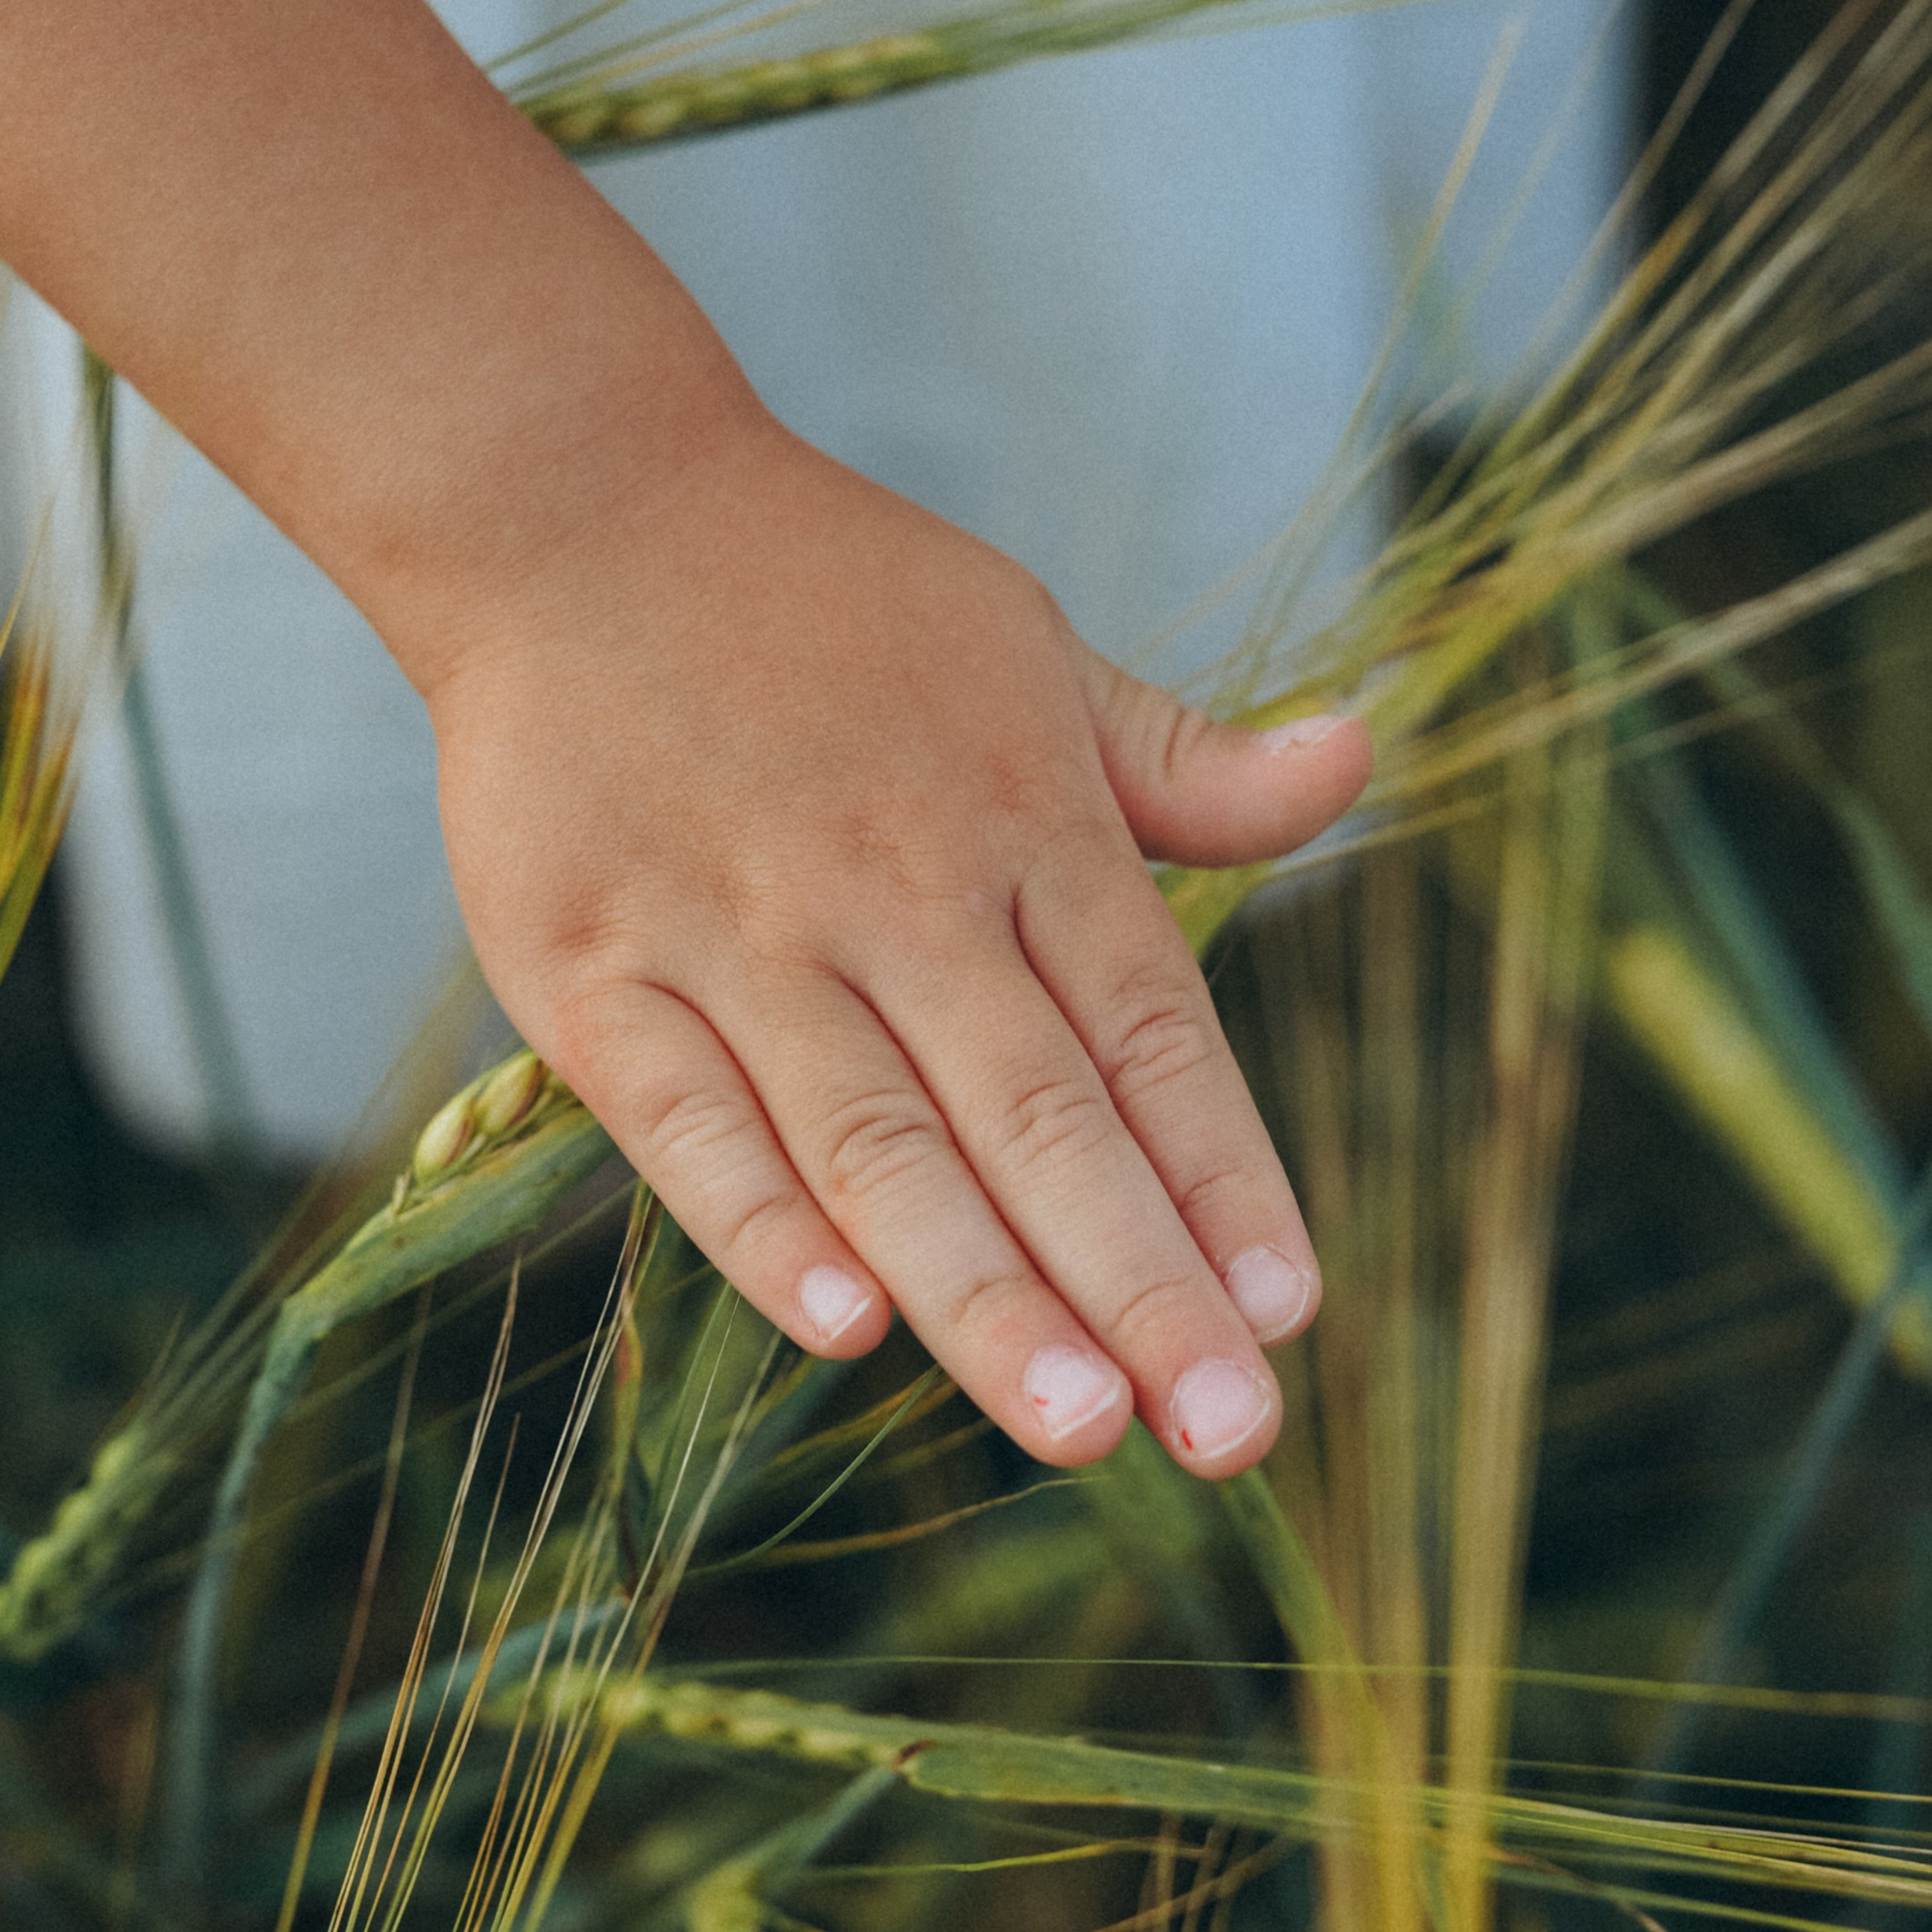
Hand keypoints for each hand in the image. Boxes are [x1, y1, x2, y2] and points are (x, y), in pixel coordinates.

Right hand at [427, 399, 1369, 1477]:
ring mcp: (736, 931)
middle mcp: (896, 887)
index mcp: (1023, 817)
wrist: (573, 503)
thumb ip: (1182, 766)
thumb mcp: (1032, 652)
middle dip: (1140, 1282)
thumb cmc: (827, 603)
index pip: (1152, 1030)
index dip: (1225, 1172)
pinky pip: (684, 1118)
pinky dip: (761, 1221)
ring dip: (983, 1290)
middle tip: (1226, 1428)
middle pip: (1040, 1112)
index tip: (1291, 1309)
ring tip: (1080, 1422)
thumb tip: (1358, 761)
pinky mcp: (589, 967)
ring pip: (880, 1140)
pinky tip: (845, 1324)